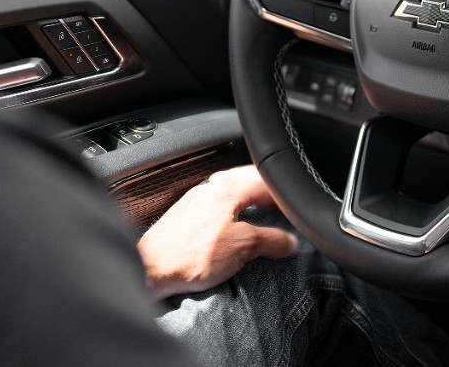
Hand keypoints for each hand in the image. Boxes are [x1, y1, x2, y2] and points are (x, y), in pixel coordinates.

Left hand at [136, 165, 298, 298]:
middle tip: (284, 207)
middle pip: (249, 180)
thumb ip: (271, 240)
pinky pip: (220, 203)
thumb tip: (290, 241)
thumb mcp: (242, 247)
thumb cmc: (189, 256)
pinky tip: (235, 224)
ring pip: (233, 190)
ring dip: (251, 199)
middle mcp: (211, 187)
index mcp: (227, 187)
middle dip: (269, 192)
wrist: (150, 269)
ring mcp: (197, 199)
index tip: (297, 208)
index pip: (267, 180)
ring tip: (264, 214)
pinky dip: (235, 209)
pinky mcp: (187, 214)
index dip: (286, 193)